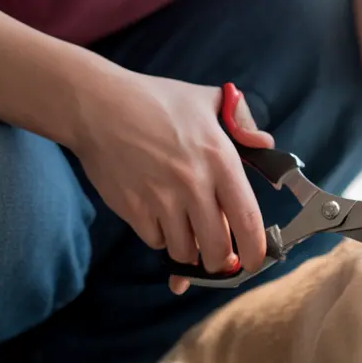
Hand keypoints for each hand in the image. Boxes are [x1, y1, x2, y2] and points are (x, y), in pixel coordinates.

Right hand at [69, 71, 274, 294]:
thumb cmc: (156, 101)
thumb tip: (265, 144)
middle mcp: (193, 185)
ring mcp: (161, 199)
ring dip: (190, 251)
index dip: (256, 250)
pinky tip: (160, 219)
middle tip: (220, 259)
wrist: (96, 105)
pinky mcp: (133, 208)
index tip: (256, 263)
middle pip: (217, 249)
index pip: (247, 220)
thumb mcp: (208, 99)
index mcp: (220, 160)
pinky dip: (161, 238)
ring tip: (189, 235)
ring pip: (185, 251)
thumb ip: (242, 121)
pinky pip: (156, 241)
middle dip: (222, 263)